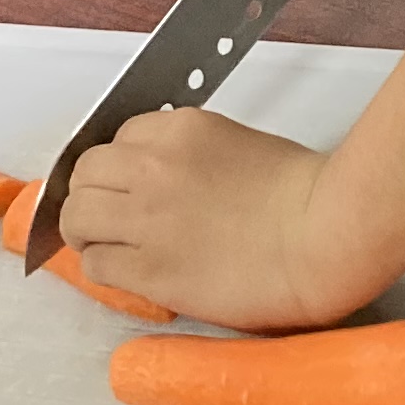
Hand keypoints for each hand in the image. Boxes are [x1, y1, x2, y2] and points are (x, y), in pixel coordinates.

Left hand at [60, 107, 386, 331]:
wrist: (326, 236)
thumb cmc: (307, 196)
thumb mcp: (242, 147)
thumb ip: (195, 157)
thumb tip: (174, 184)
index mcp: (180, 131)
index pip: (118, 141)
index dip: (119, 168)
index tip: (128, 188)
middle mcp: (153, 167)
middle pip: (85, 173)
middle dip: (92, 195)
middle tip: (107, 218)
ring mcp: (146, 218)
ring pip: (78, 217)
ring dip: (86, 232)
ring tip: (105, 247)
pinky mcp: (149, 268)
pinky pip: (95, 264)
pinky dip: (103, 268)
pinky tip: (126, 273)